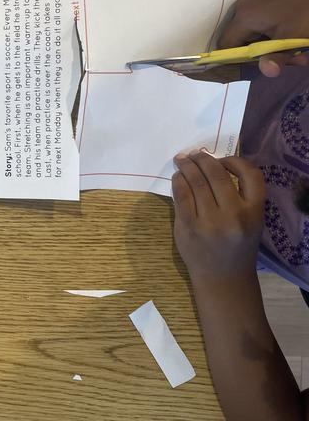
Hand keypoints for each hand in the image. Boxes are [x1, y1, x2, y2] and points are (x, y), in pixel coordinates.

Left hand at [171, 152, 264, 281]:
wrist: (223, 277)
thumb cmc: (236, 246)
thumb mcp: (250, 221)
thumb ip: (238, 196)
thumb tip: (212, 165)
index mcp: (254, 212)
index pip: (251, 174)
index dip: (234, 161)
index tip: (221, 160)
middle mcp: (234, 215)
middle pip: (216, 174)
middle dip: (202, 159)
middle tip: (193, 155)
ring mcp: (210, 221)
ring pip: (195, 182)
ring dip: (187, 167)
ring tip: (182, 161)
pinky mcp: (188, 226)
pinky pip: (181, 195)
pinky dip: (178, 182)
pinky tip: (177, 178)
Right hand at [218, 0, 308, 76]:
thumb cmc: (307, 9)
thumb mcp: (294, 37)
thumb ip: (277, 56)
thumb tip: (267, 72)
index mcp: (244, 16)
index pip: (225, 45)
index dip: (237, 59)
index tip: (258, 64)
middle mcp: (244, 4)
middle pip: (241, 37)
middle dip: (262, 51)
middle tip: (288, 56)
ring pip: (253, 27)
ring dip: (270, 40)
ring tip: (294, 44)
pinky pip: (261, 15)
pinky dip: (273, 27)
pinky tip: (290, 28)